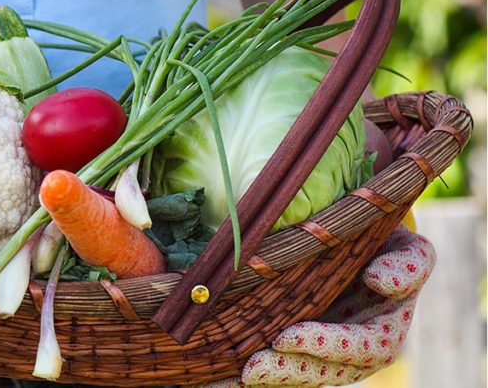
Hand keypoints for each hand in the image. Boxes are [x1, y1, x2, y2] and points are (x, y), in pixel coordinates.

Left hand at [200, 226, 434, 386]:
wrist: (368, 246)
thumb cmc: (386, 245)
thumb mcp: (408, 252)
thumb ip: (406, 267)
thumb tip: (381, 281)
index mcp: (382, 333)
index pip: (357, 347)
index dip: (323, 345)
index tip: (286, 338)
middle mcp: (353, 353)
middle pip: (321, 372)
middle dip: (285, 372)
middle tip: (250, 370)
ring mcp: (323, 354)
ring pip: (294, 375)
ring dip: (262, 379)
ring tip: (224, 383)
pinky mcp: (295, 349)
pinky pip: (272, 364)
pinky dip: (241, 376)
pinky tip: (212, 379)